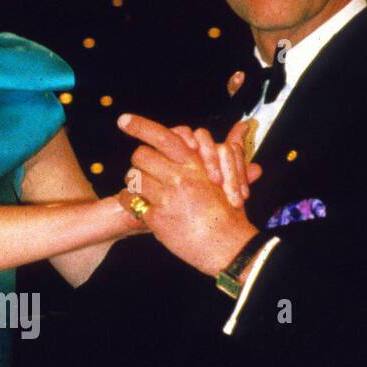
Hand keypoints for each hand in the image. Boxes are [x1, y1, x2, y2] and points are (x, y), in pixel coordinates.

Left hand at [118, 114, 258, 274]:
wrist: (228, 246)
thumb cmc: (230, 214)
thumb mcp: (230, 179)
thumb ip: (229, 152)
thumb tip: (243, 125)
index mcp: (196, 165)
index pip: (164, 137)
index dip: (141, 126)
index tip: (123, 120)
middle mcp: (179, 178)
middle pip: (141, 155)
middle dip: (140, 161)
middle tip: (145, 169)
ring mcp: (166, 198)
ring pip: (133, 177)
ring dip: (134, 181)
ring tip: (143, 188)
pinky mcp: (156, 219)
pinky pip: (131, 202)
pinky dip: (130, 202)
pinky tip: (139, 206)